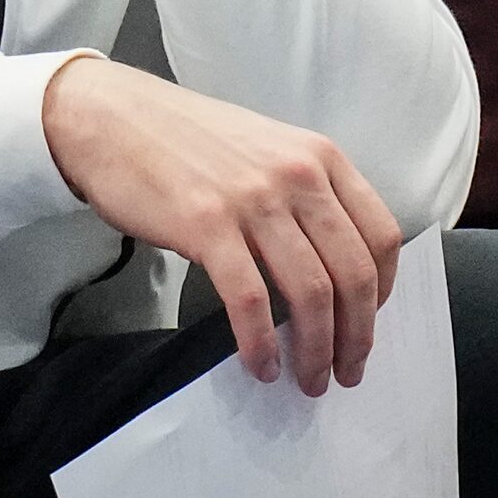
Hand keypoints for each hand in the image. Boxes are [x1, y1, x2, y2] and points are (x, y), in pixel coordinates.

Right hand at [43, 56, 401, 394]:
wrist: (114, 117)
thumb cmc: (188, 140)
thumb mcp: (268, 151)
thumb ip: (305, 196)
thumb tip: (329, 269)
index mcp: (320, 157)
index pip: (382, 236)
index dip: (383, 293)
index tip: (367, 323)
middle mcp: (298, 175)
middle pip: (355, 273)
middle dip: (358, 336)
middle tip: (346, 372)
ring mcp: (253, 199)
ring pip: (311, 293)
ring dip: (317, 350)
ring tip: (308, 379)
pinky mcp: (207, 225)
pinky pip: (250, 300)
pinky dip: (261, 343)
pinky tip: (260, 365)